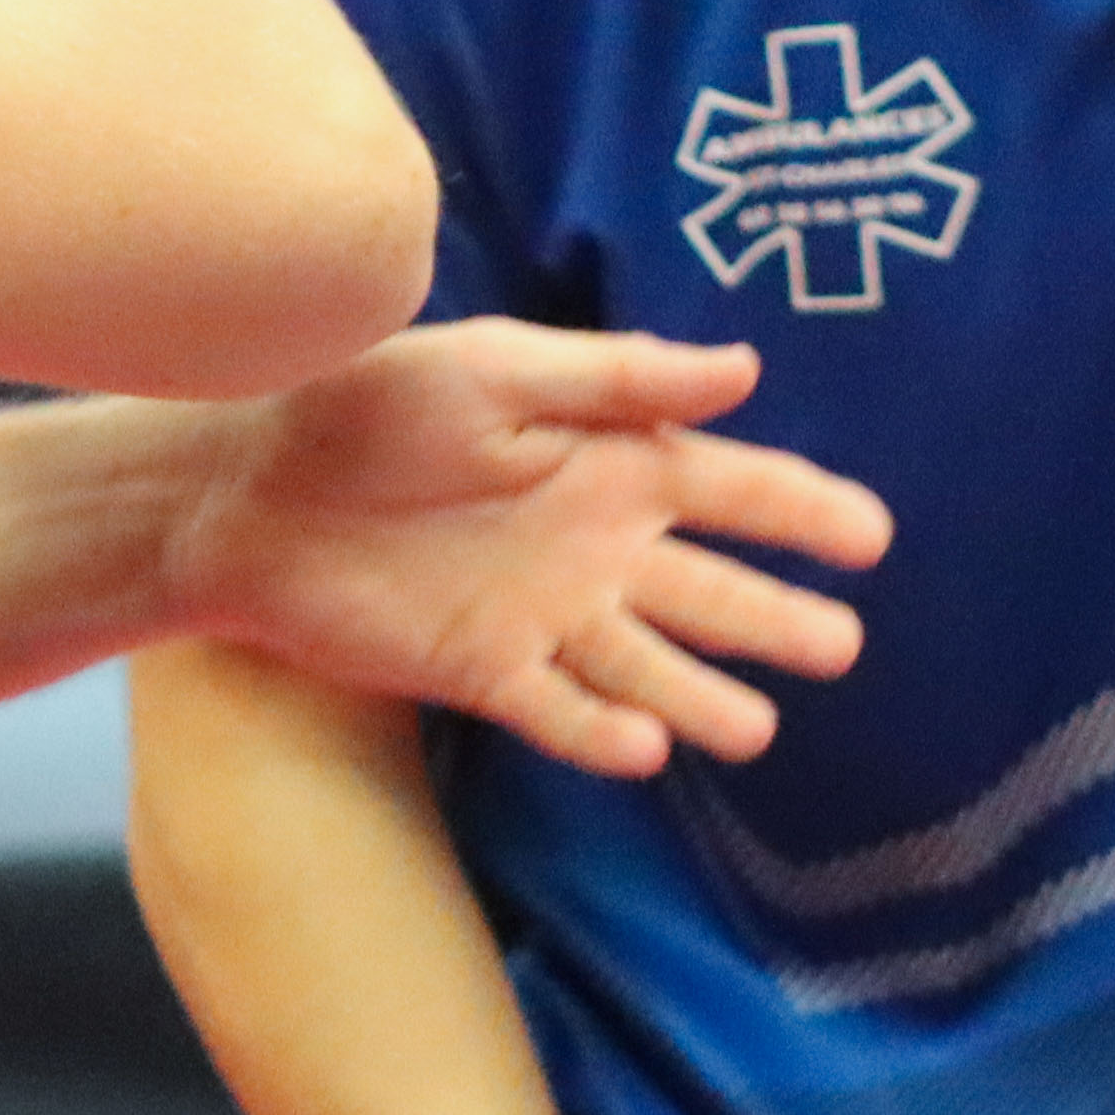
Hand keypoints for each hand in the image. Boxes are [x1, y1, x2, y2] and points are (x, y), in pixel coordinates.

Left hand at [162, 323, 886, 777]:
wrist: (242, 486)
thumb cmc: (364, 402)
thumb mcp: (496, 367)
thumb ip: (618, 378)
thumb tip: (746, 370)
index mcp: (605, 462)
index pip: (729, 490)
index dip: (802, 511)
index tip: (873, 537)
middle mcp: (590, 545)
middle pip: (708, 591)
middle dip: (776, 618)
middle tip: (842, 647)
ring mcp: (542, 615)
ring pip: (648, 664)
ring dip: (703, 694)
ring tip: (759, 728)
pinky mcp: (482, 671)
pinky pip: (559, 711)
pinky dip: (604, 732)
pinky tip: (650, 747)